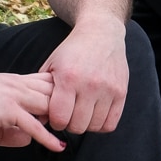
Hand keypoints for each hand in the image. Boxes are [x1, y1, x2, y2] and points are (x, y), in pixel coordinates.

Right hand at [0, 71, 64, 150]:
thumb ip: (9, 131)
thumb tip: (28, 140)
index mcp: (15, 82)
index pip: (46, 82)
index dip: (60, 94)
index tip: (69, 107)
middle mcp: (19, 85)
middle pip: (55, 91)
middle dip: (67, 106)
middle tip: (76, 123)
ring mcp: (15, 96)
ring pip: (50, 105)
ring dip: (62, 120)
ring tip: (72, 134)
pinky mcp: (9, 110)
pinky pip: (35, 126)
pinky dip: (48, 137)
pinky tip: (57, 146)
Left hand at [39, 18, 129, 134]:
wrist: (100, 33)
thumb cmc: (72, 51)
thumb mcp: (52, 64)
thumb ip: (43, 90)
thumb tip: (38, 119)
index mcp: (68, 78)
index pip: (60, 118)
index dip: (55, 121)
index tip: (56, 115)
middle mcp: (89, 85)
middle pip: (77, 126)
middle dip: (69, 124)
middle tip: (69, 114)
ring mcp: (108, 89)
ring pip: (94, 126)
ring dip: (86, 124)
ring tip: (82, 113)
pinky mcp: (121, 92)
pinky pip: (110, 123)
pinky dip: (101, 124)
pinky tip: (95, 114)